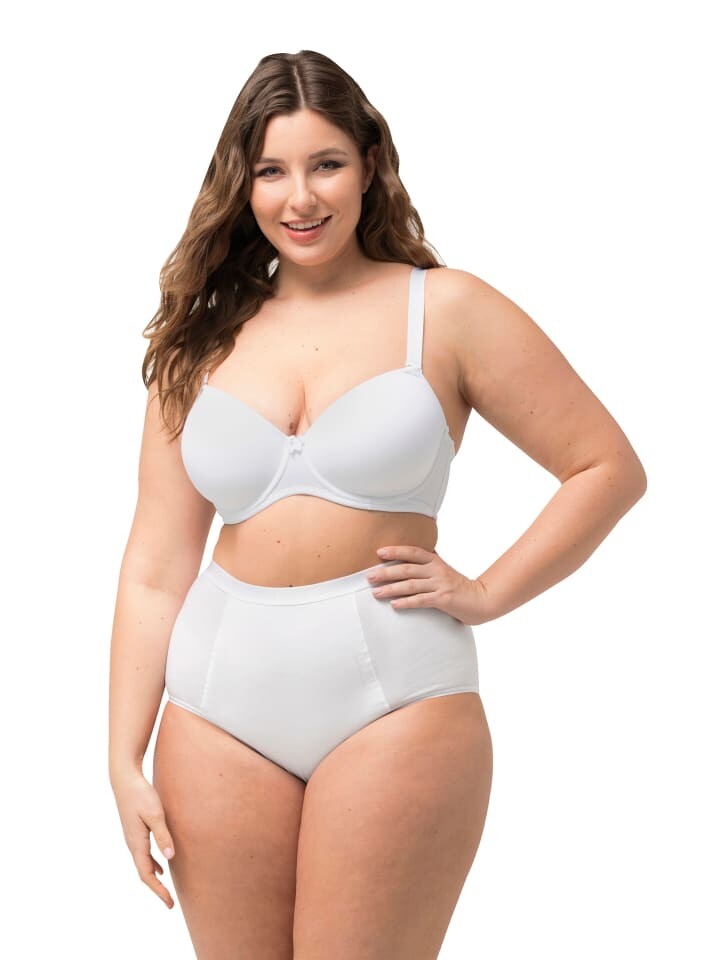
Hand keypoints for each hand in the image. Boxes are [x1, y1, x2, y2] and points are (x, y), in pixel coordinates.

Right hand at [110, 768, 175, 908]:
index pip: (146, 875)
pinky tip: (163, 864)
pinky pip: (144, 854)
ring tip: (167, 889)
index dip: (158, 890)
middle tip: (170, 903)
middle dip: (157, 889)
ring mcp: (133, 838)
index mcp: (136, 843)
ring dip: (155, 878)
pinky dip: (153, 864)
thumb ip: (162, 835)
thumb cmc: (141, 794)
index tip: (169, 903)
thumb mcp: (155, 814)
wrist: (124, 779)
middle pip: (144, 873)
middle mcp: (133, 844)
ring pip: (144, 864)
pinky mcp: (136, 830)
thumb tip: (169, 858)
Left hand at [368, 545, 489, 625]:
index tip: (379, 552)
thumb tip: (409, 558)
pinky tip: (394, 605)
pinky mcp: (444, 599)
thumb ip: (428, 564)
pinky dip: (406, 602)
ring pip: (410, 585)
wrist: (481, 599)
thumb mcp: (443, 571)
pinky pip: (421, 600)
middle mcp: (437, 570)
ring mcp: (440, 584)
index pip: (413, 552)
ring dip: (391, 589)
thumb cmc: (459, 586)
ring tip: (376, 593)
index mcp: (435, 561)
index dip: (396, 551)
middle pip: (406, 569)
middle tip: (369, 577)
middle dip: (386, 572)